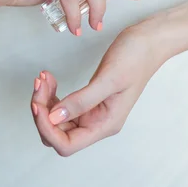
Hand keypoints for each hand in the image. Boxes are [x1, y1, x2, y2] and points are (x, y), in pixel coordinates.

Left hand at [30, 24, 167, 155]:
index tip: (38, 105)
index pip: (67, 145)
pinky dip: (52, 94)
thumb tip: (54, 118)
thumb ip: (82, 101)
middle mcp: (97, 123)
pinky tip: (50, 78)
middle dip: (43, 112)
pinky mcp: (89, 99)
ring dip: (45, 101)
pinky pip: (63, 105)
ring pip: (57, 119)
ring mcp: (93, 112)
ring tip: (43, 78)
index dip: (47, 129)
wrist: (149, 42)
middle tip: (39, 85)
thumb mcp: (108, 79)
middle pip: (57, 133)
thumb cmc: (136, 58)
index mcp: (105, 125)